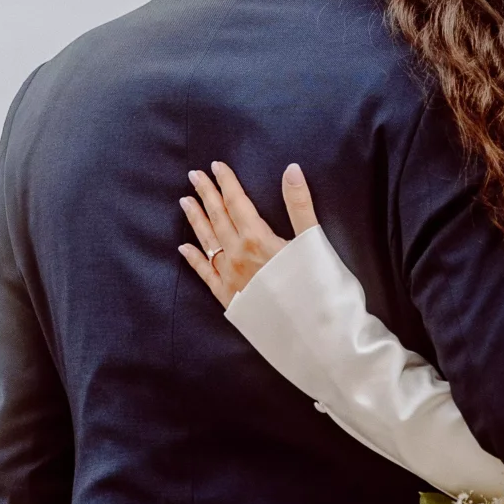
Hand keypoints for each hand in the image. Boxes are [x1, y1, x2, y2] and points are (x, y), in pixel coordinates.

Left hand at [180, 162, 317, 307]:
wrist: (314, 337)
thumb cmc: (319, 288)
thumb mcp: (313, 242)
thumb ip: (299, 204)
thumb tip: (291, 169)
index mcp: (257, 239)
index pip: (236, 203)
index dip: (227, 182)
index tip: (216, 166)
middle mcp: (237, 256)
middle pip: (217, 218)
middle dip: (206, 195)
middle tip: (193, 175)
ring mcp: (229, 279)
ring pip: (207, 242)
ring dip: (195, 220)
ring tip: (184, 201)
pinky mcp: (228, 299)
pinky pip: (205, 274)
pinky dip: (194, 259)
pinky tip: (184, 248)